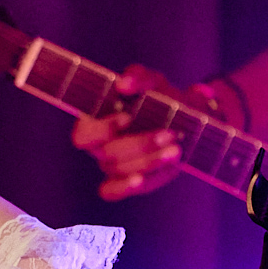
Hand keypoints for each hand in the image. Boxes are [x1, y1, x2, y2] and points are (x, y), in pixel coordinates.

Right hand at [69, 63, 199, 201]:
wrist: (185, 121)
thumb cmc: (160, 98)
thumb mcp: (152, 82)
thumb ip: (138, 76)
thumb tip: (123, 84)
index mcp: (96, 121)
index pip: (82, 136)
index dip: (101, 130)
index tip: (128, 117)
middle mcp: (100, 147)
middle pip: (108, 154)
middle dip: (140, 144)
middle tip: (169, 133)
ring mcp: (112, 167)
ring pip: (120, 170)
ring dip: (149, 161)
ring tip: (176, 149)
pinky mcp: (127, 182)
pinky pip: (113, 192)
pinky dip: (125, 186)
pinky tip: (140, 179)